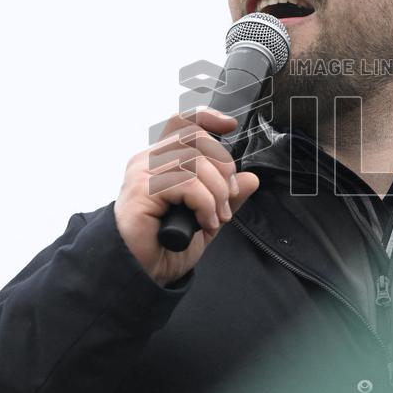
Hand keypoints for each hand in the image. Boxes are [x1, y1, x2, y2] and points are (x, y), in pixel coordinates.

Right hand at [114, 108, 258, 285]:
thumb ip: (227, 197)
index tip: (230, 126)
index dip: (208, 118)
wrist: (142, 274)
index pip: (183, 122)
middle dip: (223, 167)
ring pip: (195, 161)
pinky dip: (206, 204)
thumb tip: (251, 178)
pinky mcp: (141, 190)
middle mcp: (148, 160)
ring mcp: (142, 173)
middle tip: (228, 198)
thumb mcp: (207, 218)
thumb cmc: (166, 246)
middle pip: (195, 137)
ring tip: (216, 217)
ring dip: (217, 192)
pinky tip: (205, 222)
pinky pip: (187, 183)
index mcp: (161, 161)